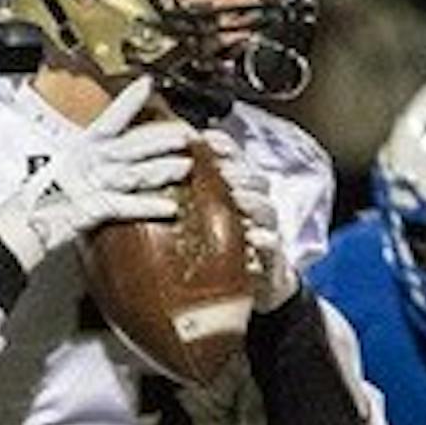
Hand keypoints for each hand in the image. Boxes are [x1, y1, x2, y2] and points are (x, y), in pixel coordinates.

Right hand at [0, 77, 192, 274]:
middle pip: (131, 146)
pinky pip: (126, 207)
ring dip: (161, 170)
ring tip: (185, 166)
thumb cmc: (39, 201)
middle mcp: (90, 162)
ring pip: (134, 173)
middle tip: (186, 134)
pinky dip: (147, 207)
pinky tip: (168, 207)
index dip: (129, 101)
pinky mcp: (92, 208)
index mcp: (82, 148)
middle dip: (160, 139)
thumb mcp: (64, 172)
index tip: (148, 84)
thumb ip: (89, 162)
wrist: (19, 226)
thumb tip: (109, 158)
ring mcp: (92, 184)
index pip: (110, 118)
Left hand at [204, 130, 298, 311]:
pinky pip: (273, 246)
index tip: (204, 138)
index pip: (235, 159)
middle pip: (254, 180)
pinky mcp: (273, 259)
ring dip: (252, 201)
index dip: (223, 146)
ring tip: (237, 198)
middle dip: (239, 171)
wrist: (257, 287)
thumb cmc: (223, 249)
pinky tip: (254, 237)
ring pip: (266, 209)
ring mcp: (268, 231)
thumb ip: (188, 196)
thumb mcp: (204, 219)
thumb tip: (152, 171)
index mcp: (239, 190)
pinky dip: (265, 240)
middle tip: (222, 169)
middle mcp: (257, 206)